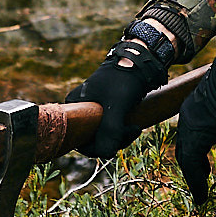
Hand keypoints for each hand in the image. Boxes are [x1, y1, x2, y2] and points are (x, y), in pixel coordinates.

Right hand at [68, 38, 168, 158]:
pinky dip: (122, 131)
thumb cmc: (124, 79)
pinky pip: (111, 128)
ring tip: (135, 128)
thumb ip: (110, 129)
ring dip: (120, 136)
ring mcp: (95, 110)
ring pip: (104, 135)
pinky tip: (134, 126)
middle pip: (92, 139)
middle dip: (113, 141)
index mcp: (74, 106)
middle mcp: (82, 109)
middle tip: (131, 131)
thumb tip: (105, 154)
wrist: (141, 62)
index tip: (115, 142)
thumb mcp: (117, 105)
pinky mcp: (107, 110)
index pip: (78, 138)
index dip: (96, 147)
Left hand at [175, 59, 215, 207]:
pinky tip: (202, 196)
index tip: (201, 160)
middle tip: (200, 178)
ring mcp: (190, 128)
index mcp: (196, 106)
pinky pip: (192, 168)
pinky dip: (196, 184)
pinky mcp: (196, 139)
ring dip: (193, 178)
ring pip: (186, 160)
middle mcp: (188, 117)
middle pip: (184, 147)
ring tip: (200, 194)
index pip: (191, 132)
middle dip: (191, 164)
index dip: (195, 148)